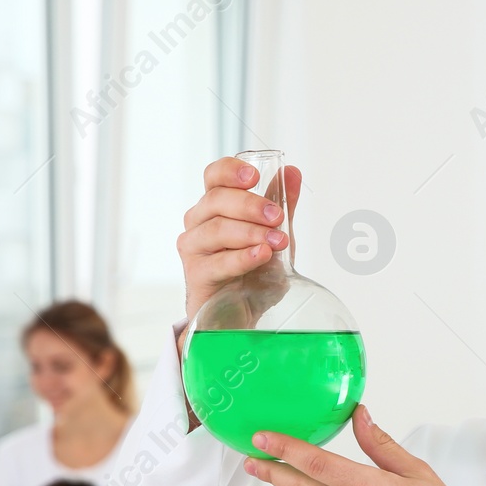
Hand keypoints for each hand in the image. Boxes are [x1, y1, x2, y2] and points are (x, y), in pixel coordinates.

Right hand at [177, 157, 300, 326]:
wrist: (240, 314)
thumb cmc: (253, 271)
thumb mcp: (274, 233)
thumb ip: (282, 204)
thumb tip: (291, 170)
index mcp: (214, 205)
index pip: (214, 176)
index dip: (231, 171)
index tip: (254, 176)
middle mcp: (198, 222)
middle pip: (216, 200)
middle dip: (250, 206)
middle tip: (278, 216)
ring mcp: (193, 248)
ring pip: (217, 229)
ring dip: (251, 232)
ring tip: (278, 241)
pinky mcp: (196, 275)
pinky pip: (219, 263)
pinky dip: (243, 257)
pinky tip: (262, 254)